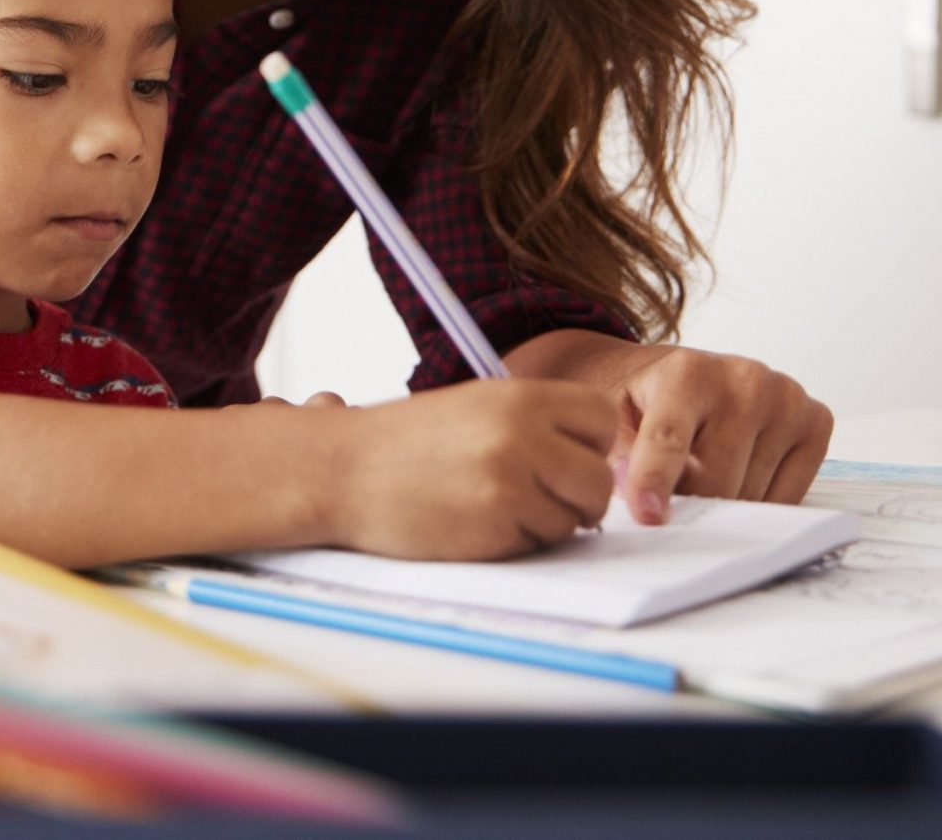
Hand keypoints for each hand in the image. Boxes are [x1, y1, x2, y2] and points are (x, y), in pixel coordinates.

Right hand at [325, 379, 617, 560]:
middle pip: (598, 480)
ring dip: (544, 525)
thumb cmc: (404, 443)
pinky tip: (474, 523)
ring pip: (571, 520)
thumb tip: (594, 462)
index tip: (564, 457)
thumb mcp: (474, 407)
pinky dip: (514, 543)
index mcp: (518, 395)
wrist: (339, 470)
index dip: (590, 445)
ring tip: (493, 507)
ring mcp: (509, 481)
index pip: (602, 419)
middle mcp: (521, 433)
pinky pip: (536, 545)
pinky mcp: (494, 525)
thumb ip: (535, 424)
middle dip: (578, 499)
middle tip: (540, 498)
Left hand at [601, 343, 832, 523]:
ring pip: (752, 495)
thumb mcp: (614, 418)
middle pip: (714, 481)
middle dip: (688, 501)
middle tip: (672, 490)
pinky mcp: (815, 421)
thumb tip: (640, 500)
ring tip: (706, 469)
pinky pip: (788, 496)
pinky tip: (740, 472)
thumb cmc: (646, 400)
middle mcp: (744, 379)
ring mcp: (786, 399)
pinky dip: (760, 500)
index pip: (669, 439)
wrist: (685, 375)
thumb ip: (619, 458)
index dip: (655, 481)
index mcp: (686, 372)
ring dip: (724, 501)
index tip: (648, 516)